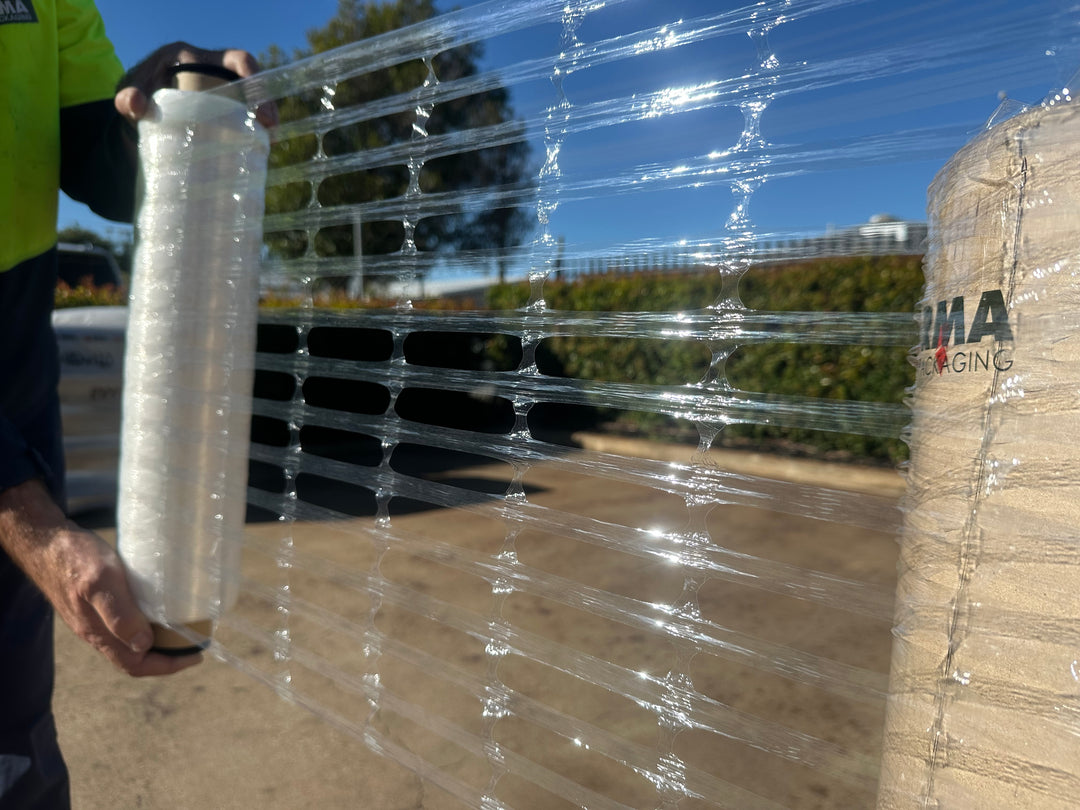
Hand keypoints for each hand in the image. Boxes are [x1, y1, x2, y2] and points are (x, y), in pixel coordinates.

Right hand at [0, 479, 201, 676]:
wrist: (47, 542)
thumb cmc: (75, 559)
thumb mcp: (102, 582)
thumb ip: (119, 615)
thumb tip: (144, 644)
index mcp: (100, 634)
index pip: (137, 666)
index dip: (168, 666)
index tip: (196, 655)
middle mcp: (98, 632)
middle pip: (136, 658)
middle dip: (168, 657)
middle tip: (195, 642)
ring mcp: (96, 619)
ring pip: (130, 642)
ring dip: (158, 640)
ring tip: (184, 627)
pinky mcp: (96, 605)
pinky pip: (125, 623)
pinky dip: (147, 622)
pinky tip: (160, 607)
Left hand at [115, 41, 276, 127]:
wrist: (136, 108)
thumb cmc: (135, 94)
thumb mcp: (129, 93)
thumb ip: (128, 97)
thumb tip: (136, 104)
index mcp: (193, 56)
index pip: (234, 59)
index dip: (252, 76)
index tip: (258, 100)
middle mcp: (211, 70)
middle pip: (250, 80)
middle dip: (265, 102)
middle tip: (270, 127)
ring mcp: (220, 90)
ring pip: (250, 100)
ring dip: (262, 120)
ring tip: (268, 143)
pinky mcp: (222, 109)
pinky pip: (243, 116)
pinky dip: (252, 131)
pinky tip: (257, 148)